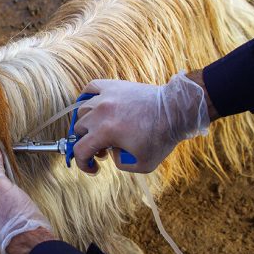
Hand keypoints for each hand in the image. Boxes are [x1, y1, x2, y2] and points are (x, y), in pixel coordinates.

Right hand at [73, 71, 210, 173]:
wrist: (175, 110)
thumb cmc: (161, 137)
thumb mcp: (143, 164)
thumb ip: (121, 164)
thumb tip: (111, 153)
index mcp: (105, 132)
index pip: (80, 150)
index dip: (83, 163)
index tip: (94, 168)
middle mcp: (100, 113)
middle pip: (79, 130)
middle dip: (87, 143)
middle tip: (103, 149)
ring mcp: (105, 97)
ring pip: (82, 110)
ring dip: (87, 124)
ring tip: (100, 129)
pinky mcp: (113, 86)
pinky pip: (91, 87)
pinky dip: (87, 97)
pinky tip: (93, 106)